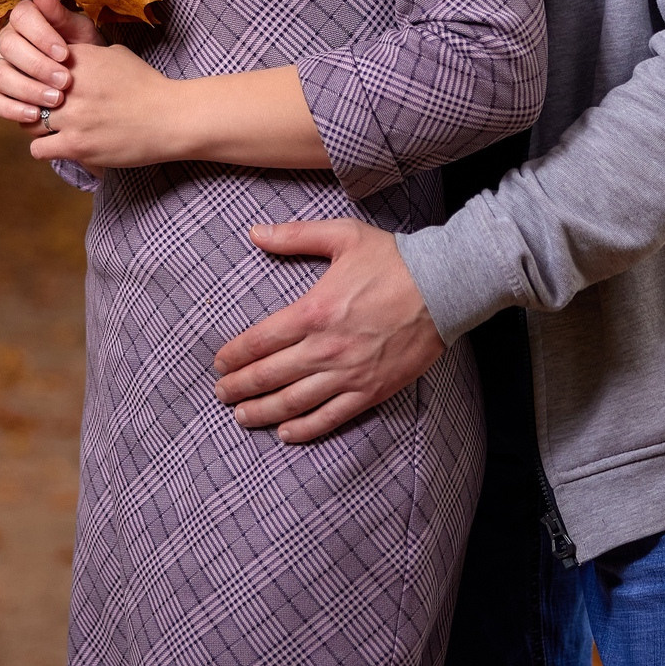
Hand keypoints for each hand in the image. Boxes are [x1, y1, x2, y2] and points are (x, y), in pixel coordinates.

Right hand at [0, 0, 100, 131]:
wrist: (90, 83)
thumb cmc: (84, 51)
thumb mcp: (79, 32)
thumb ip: (60, 13)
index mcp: (26, 19)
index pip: (22, 16)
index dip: (42, 35)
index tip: (65, 53)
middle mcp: (7, 41)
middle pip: (9, 47)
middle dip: (38, 65)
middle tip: (65, 81)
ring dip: (27, 89)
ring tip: (55, 100)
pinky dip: (12, 109)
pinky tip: (36, 114)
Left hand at [23, 38, 183, 168]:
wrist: (171, 117)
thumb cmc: (147, 85)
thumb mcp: (117, 55)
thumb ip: (87, 54)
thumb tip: (67, 54)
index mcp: (77, 60)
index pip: (34, 63)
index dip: (36, 76)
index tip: (45, 85)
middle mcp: (69, 86)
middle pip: (27, 94)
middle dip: (34, 102)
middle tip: (48, 110)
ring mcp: (71, 117)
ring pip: (28, 123)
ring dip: (39, 127)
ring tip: (56, 130)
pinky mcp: (76, 146)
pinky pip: (38, 150)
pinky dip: (46, 150)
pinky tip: (61, 146)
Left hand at [212, 221, 445, 442]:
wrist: (445, 286)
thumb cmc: (393, 259)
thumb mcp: (342, 236)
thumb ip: (295, 236)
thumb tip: (255, 233)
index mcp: (313, 311)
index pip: (259, 341)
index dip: (234, 356)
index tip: (219, 363)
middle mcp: (325, 348)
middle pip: (269, 375)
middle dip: (239, 387)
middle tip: (221, 393)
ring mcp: (348, 373)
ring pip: (294, 402)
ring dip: (263, 411)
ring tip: (242, 416)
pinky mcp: (371, 390)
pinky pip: (331, 417)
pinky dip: (305, 429)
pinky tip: (286, 433)